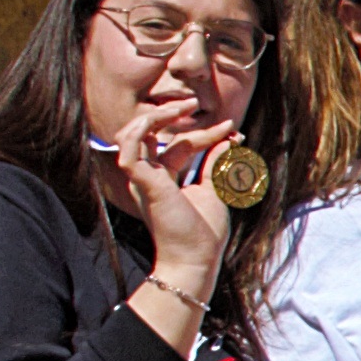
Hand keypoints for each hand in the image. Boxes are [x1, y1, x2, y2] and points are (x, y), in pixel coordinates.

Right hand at [108, 97, 237, 293]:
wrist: (197, 259)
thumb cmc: (203, 233)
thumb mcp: (214, 190)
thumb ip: (216, 164)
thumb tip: (228, 139)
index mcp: (163, 178)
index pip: (179, 144)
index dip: (204, 133)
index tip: (232, 129)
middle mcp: (148, 176)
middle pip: (154, 134)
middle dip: (172, 114)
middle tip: (194, 101)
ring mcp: (142, 179)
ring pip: (132, 135)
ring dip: (154, 116)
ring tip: (180, 106)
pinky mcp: (142, 182)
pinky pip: (129, 148)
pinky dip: (140, 129)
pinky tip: (161, 118)